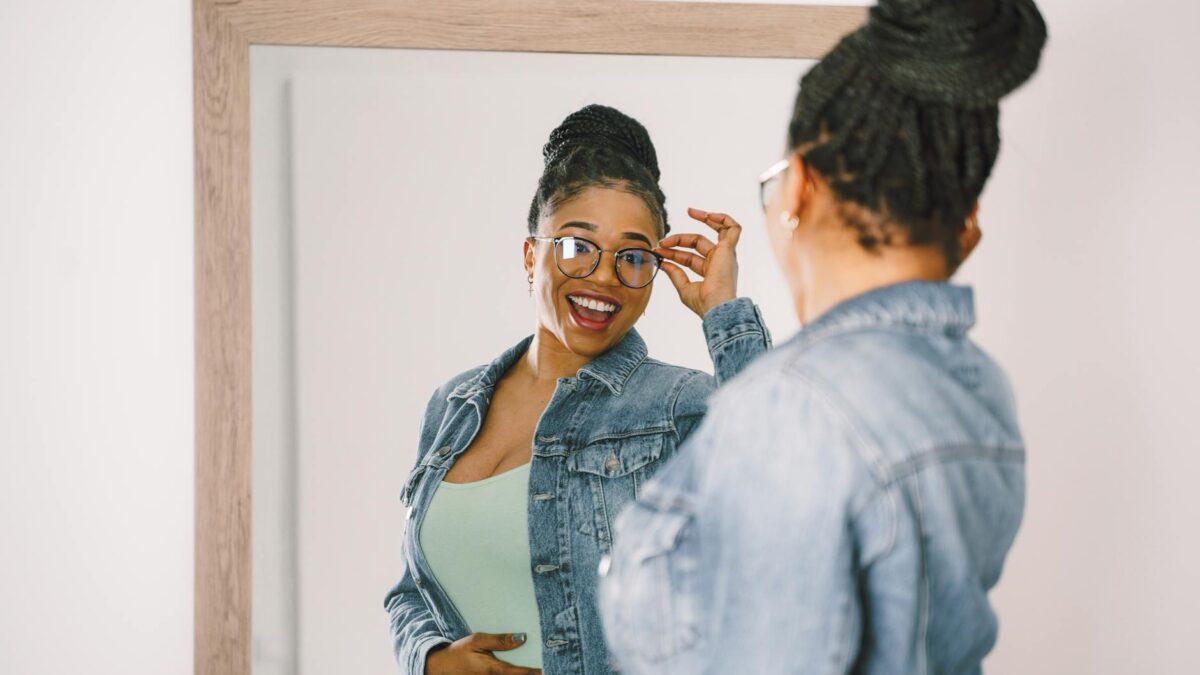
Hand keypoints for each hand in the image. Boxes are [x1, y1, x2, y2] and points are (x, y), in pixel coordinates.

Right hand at [426, 632, 541, 674]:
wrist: (442, 667)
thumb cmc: (460, 652)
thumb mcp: (478, 640)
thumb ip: (500, 640)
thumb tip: (522, 638)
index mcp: (493, 670)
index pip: (519, 673)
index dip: (535, 672)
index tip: (548, 668)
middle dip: (531, 674)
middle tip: (549, 667)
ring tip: (537, 670)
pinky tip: (522, 672)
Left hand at [654, 207, 742, 317]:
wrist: (715, 308)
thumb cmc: (704, 303)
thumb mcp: (684, 287)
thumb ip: (675, 273)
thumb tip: (662, 263)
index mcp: (710, 271)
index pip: (689, 256)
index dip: (673, 253)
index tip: (658, 252)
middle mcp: (720, 261)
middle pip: (698, 242)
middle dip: (678, 239)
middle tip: (662, 241)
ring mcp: (725, 255)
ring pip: (719, 230)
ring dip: (705, 219)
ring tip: (690, 211)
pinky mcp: (729, 250)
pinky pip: (733, 228)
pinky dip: (723, 218)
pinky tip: (707, 214)